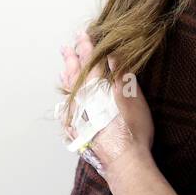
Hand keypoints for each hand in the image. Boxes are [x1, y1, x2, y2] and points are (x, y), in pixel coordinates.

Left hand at [59, 31, 154, 179]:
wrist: (123, 160)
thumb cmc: (132, 129)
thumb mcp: (133, 97)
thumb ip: (121, 75)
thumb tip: (111, 54)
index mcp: (96, 87)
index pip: (90, 61)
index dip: (86, 46)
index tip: (83, 34)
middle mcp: (82, 98)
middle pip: (74, 73)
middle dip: (71, 58)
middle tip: (66, 47)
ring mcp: (77, 114)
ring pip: (68, 91)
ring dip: (66, 77)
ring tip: (63, 68)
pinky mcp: (77, 129)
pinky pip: (66, 110)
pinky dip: (65, 101)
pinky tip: (64, 101)